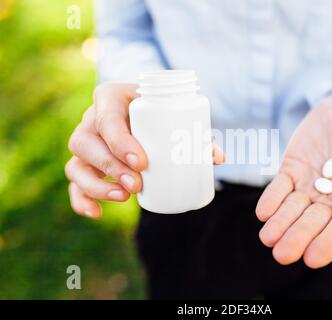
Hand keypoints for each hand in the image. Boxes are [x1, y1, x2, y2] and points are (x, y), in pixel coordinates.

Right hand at [65, 83, 223, 218]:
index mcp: (111, 97)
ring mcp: (86, 142)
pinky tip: (97, 213)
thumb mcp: (173, 112)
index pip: (107, 118)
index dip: (120, 142)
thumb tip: (218, 158)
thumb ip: (195, 133)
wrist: (142, 109)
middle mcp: (91, 118)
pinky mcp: (85, 163)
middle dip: (110, 166)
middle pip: (86, 142)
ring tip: (125, 197)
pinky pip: (73, 183)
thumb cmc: (159, 109)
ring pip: (76, 164)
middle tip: (138, 183)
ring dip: (97, 185)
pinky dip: (81, 200)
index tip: (142, 162)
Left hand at [256, 86, 331, 267]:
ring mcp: (308, 188)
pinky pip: (278, 188)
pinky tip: (263, 212)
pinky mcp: (290, 172)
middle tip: (282, 254)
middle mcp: (329, 203)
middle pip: (311, 224)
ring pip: (292, 210)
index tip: (311, 258)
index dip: (326, 244)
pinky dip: (271, 200)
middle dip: (297, 238)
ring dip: (280, 224)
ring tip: (268, 237)